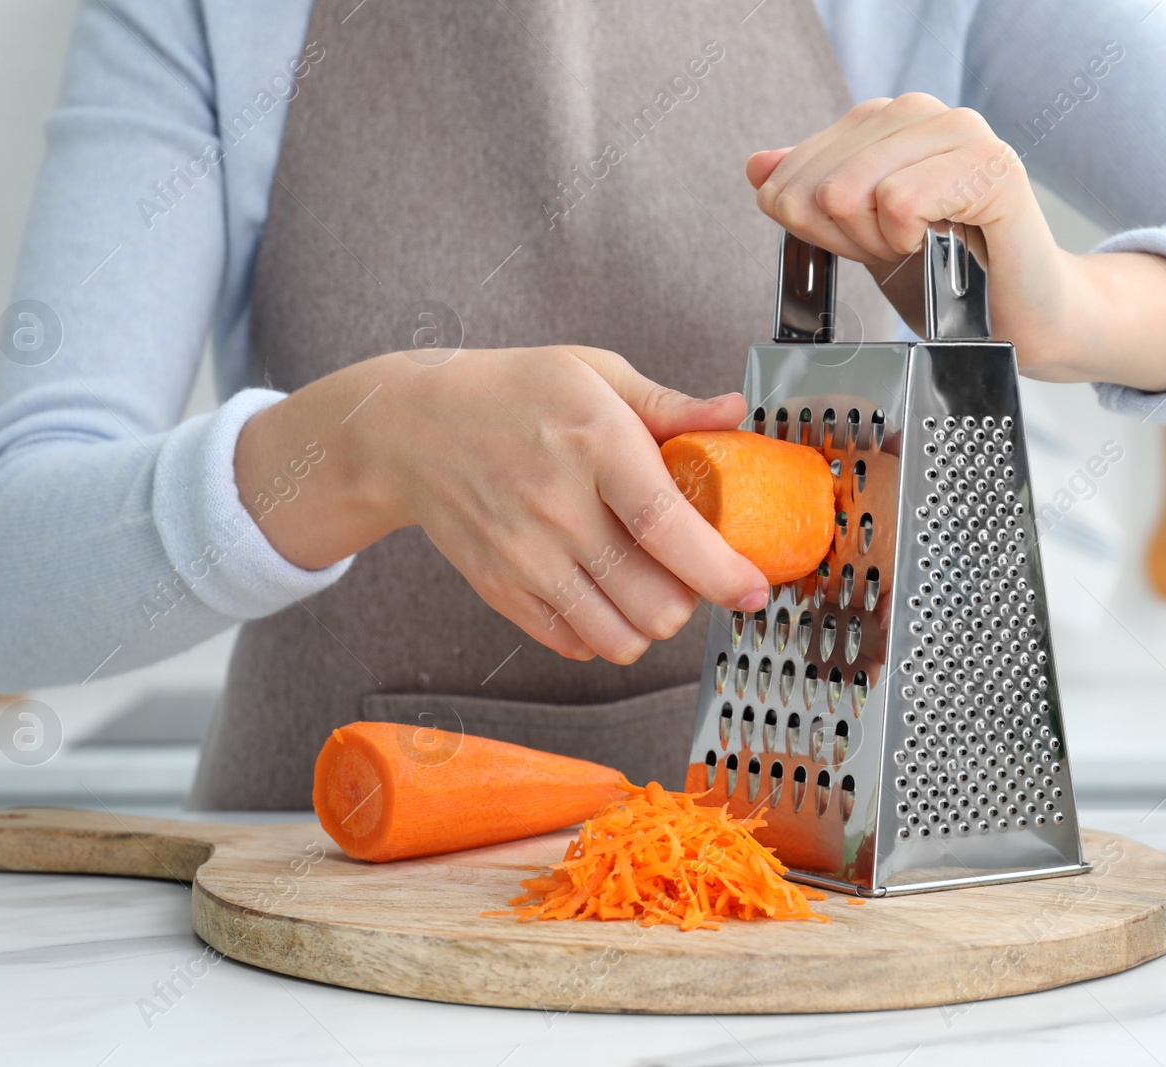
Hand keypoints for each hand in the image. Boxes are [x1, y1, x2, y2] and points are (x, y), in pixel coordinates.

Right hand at [234, 346, 770, 663]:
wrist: (411, 428)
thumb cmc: (511, 394)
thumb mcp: (592, 373)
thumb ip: (670, 403)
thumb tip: (736, 413)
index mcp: (594, 443)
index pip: (668, 527)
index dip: (720, 571)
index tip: (754, 590)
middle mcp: (558, 507)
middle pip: (653, 601)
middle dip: (691, 601)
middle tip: (691, 574)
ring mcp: (525, 556)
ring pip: (618, 638)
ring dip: (650, 626)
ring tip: (650, 590)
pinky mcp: (500, 590)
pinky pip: (573, 644)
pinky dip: (602, 635)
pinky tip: (602, 595)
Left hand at [748, 95, 1165, 391]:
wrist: (1020, 318)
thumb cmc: (945, 277)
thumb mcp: (860, 237)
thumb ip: (810, 197)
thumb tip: (757, 167)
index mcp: (889, 119)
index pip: (796, 169)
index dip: (814, 226)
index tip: (864, 246)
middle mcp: (925, 112)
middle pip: (820, 182)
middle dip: (846, 238)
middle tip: (897, 253)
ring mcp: (963, 134)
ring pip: (853, 189)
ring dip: (877, 242)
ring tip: (918, 250)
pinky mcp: (992, 169)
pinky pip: (900, 201)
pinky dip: (907, 240)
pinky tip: (936, 245)